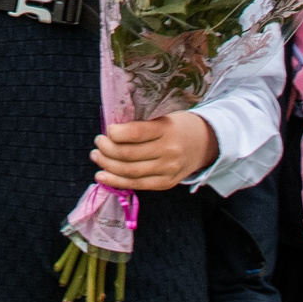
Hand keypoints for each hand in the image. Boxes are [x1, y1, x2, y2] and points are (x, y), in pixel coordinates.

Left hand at [93, 113, 217, 191]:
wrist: (206, 144)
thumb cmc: (179, 126)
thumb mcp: (164, 116)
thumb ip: (141, 125)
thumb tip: (110, 132)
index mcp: (167, 129)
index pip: (136, 133)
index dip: (115, 133)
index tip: (108, 130)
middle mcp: (168, 151)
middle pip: (128, 155)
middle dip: (106, 149)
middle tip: (98, 143)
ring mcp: (168, 170)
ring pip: (129, 172)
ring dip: (107, 165)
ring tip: (96, 157)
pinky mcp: (166, 183)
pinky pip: (137, 185)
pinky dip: (116, 182)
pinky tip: (102, 176)